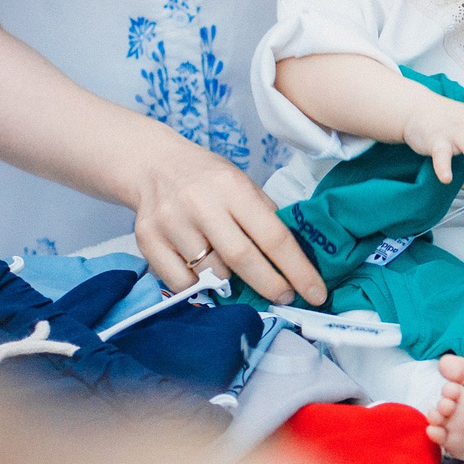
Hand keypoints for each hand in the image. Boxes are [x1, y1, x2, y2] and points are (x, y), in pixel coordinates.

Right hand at [130, 139, 326, 306]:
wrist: (153, 166)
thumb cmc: (208, 179)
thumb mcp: (242, 184)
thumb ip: (266, 217)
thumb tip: (297, 261)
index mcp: (232, 187)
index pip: (273, 236)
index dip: (298, 270)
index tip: (316, 293)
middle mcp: (200, 204)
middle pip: (243, 259)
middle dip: (270, 285)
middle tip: (286, 298)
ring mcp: (171, 223)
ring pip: (211, 274)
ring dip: (229, 282)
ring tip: (231, 270)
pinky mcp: (147, 240)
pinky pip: (182, 283)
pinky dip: (198, 285)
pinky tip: (201, 270)